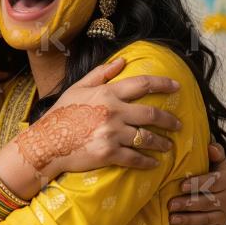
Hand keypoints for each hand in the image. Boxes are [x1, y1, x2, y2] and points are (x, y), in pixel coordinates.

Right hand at [18, 58, 181, 177]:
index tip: (177, 86)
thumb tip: (122, 60)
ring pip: (147, 138)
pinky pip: (135, 158)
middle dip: (170, 120)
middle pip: (152, 114)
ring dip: (162, 143)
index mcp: (107, 93)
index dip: (163, 84)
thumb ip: (101, 74)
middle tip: (179, 124)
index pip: (142, 84)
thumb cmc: (61, 114)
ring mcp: (111, 133)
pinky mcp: (109, 153)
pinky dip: (147, 162)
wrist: (46, 142)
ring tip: (168, 146)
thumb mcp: (77, 88)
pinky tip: (154, 163)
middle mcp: (113, 112)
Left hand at [168, 143, 225, 224]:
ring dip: (189, 220)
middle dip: (188, 204)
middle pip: (208, 202)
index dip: (199, 183)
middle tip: (170, 204)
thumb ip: (215, 153)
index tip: (181, 185)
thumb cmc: (212, 174)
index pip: (215, 182)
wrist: (223, 194)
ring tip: (172, 219)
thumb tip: (210, 145)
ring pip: (207, 218)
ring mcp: (223, 214)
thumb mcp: (216, 162)